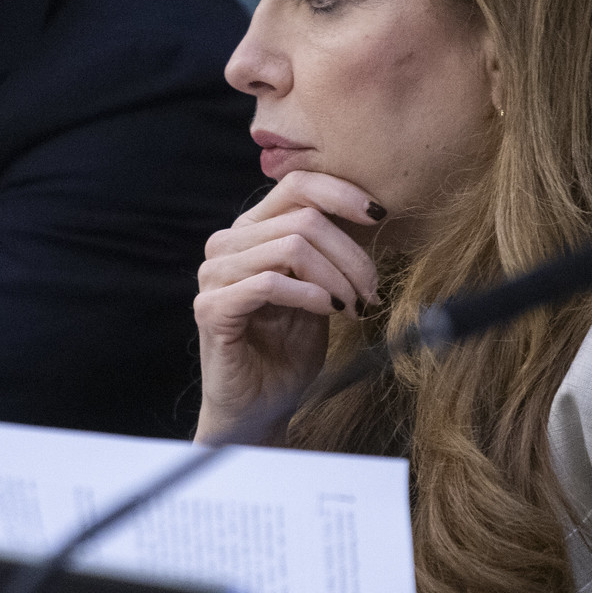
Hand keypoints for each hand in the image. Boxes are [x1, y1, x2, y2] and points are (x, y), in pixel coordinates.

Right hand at [193, 170, 384, 443]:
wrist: (259, 407)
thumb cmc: (289, 349)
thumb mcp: (320, 290)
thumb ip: (330, 251)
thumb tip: (373, 212)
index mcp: (252, 229)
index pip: (298, 185)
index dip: (343, 193)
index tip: (380, 216)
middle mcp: (227, 243)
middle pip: (304, 219)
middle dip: (351, 255)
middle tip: (372, 291)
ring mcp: (214, 274)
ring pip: (291, 247)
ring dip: (337, 278)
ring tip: (356, 306)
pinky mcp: (211, 308)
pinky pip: (269, 284)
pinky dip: (309, 294)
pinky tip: (330, 311)